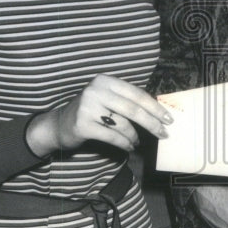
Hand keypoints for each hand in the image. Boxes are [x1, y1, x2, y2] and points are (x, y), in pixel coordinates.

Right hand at [26, 74, 172, 156]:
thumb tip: (158, 112)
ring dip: (135, 136)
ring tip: (138, 142)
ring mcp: (87, 108)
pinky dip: (124, 144)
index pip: (136, 94)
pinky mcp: (82, 125)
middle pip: (133, 109)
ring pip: (123, 124)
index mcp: (105, 81)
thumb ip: (126, 101)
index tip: (168, 118)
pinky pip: (112, 137)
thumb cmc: (90, 112)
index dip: (154, 107)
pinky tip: (129, 147)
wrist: (59, 125)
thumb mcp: (106, 99)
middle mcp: (96, 91)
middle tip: (164, 134)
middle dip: (152, 123)